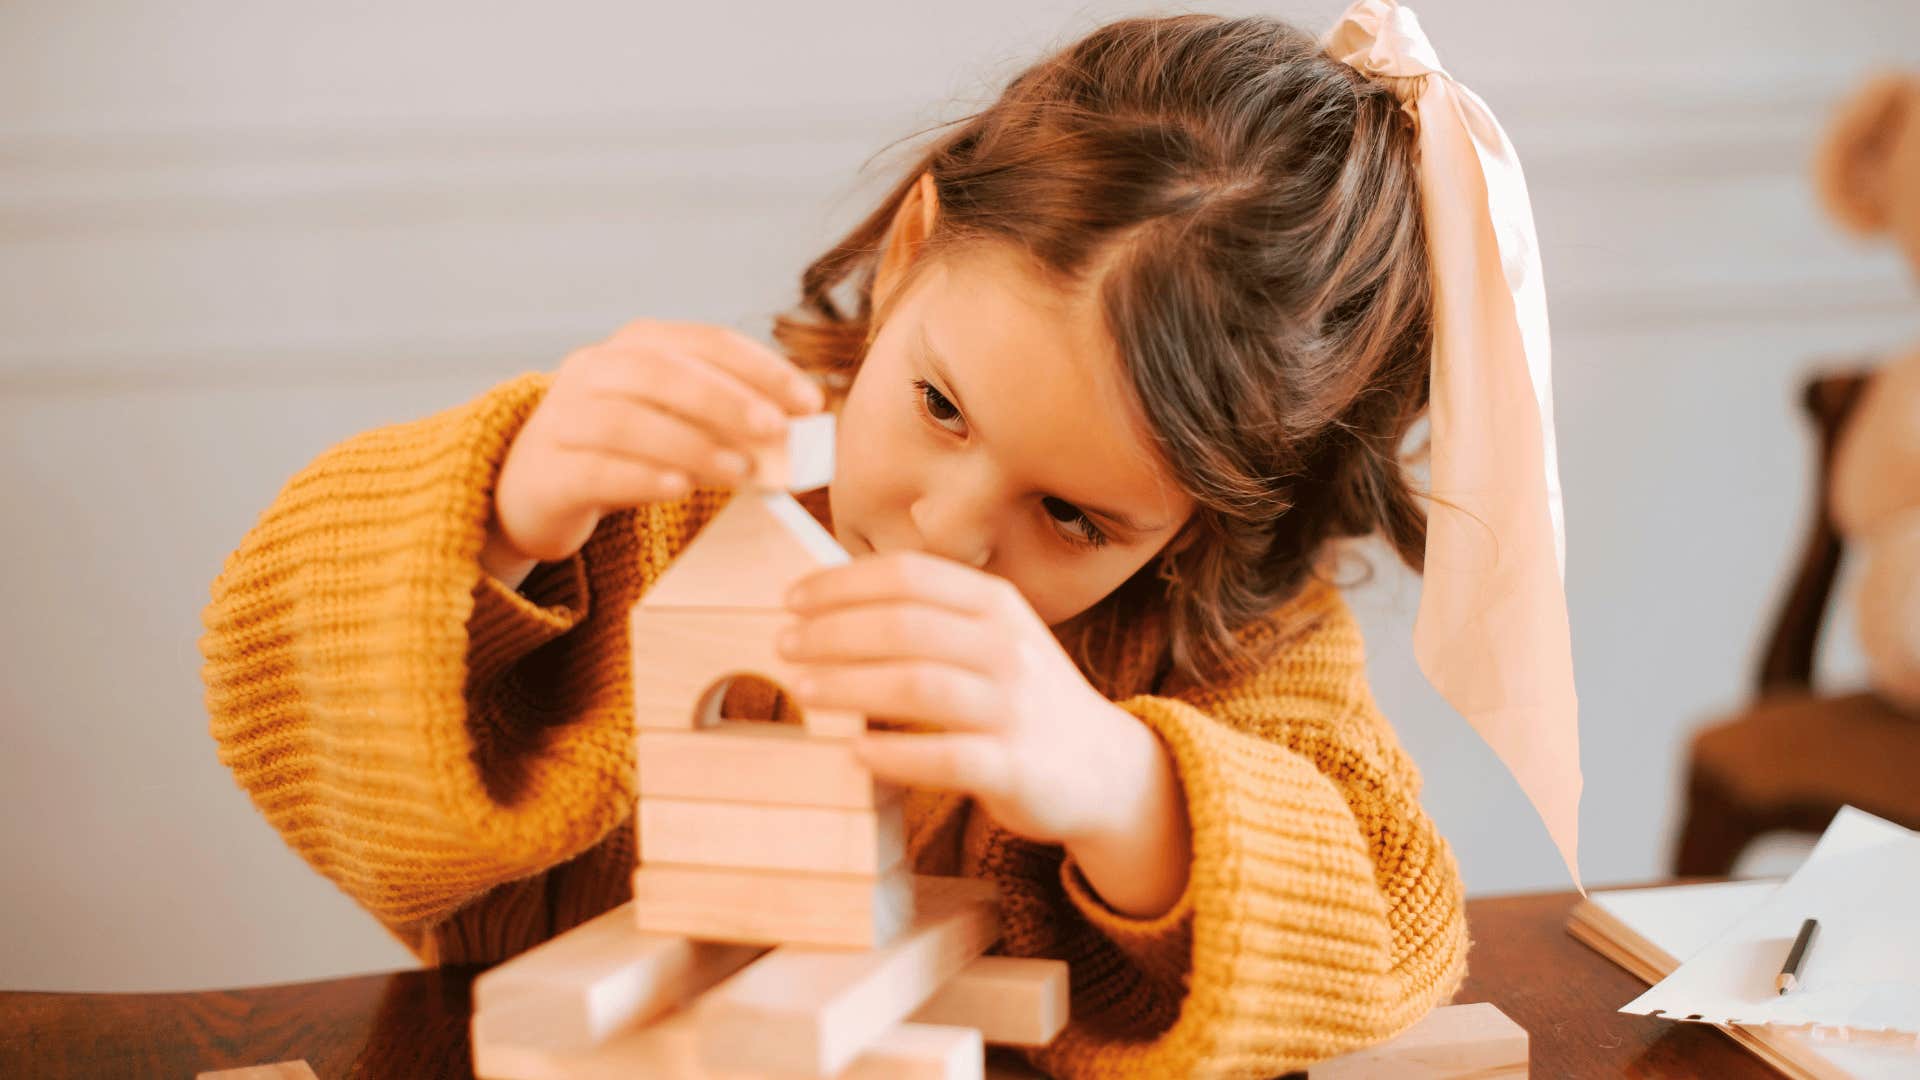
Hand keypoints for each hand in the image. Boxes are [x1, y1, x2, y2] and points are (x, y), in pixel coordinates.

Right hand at [485, 320, 823, 582]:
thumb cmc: (626, 452)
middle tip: (777, 430)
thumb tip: (798, 432)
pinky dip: (641, 477)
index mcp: (635, 346)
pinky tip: (679, 489)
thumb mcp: (676, 423)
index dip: (762, 367)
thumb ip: (729, 420)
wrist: (536, 492)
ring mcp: (562, 418)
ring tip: (743, 471)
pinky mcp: (547, 471)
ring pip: (628, 422)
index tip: (811, 401)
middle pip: (663, 373)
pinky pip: (596, 469)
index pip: (706, 341)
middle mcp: (593, 370)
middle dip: (728, 400)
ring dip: (693, 444)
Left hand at [776, 551, 1158, 847]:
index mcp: (996, 604)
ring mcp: (1014, 706)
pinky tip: (855, 753)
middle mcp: (1007, 646)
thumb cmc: (1021, 700)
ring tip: (802, 690)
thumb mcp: (991, 639)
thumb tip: (830, 606)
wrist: (1105, 769)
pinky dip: (894, 753)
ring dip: (850, 685)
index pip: (908, 576)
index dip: (842, 583)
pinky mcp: (1015, 765)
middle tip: (783, 644)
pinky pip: (946, 757)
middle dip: (833, 632)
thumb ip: (930, 619)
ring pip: (918, 684)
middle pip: (905, 625)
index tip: (790, 600)